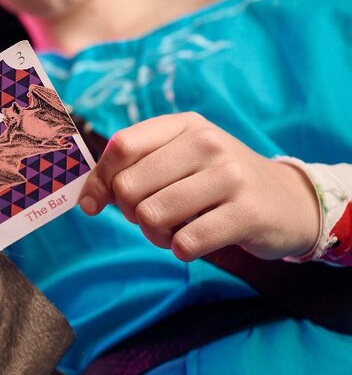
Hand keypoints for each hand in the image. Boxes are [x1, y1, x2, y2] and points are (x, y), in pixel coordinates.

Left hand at [78, 112, 320, 261]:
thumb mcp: (178, 162)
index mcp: (184, 125)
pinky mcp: (246, 213)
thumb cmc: (216, 182)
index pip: (121, 147)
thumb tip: (86, 201)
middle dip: (130, 212)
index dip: (100, 180)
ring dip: (154, 235)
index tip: (95, 203)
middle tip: (153, 217)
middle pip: (129, 186)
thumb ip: (131, 171)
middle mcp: (207, 143)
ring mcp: (229, 176)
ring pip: (152, 215)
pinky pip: (186, 242)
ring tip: (174, 231)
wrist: (289, 201)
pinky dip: (180, 249)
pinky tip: (194, 242)